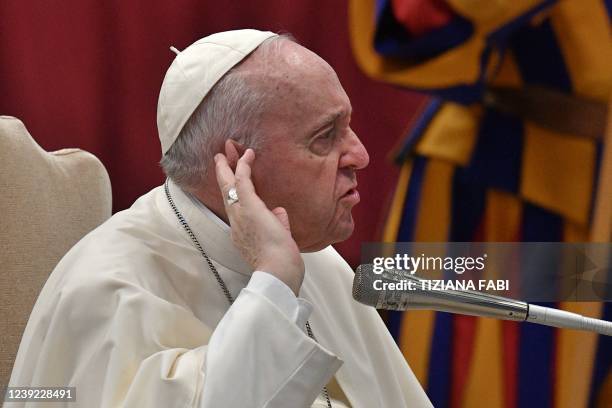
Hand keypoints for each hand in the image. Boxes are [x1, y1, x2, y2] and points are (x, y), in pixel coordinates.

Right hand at [214, 142, 304, 294]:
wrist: (278, 273)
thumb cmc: (280, 263)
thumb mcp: (279, 240)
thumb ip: (277, 224)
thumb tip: (278, 212)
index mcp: (242, 233)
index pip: (235, 207)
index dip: (232, 192)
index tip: (230, 180)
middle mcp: (236, 223)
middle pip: (226, 192)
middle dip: (223, 173)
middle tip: (219, 158)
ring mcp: (240, 214)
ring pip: (229, 185)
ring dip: (229, 165)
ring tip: (227, 150)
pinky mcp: (249, 207)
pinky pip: (243, 181)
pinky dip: (244, 166)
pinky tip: (249, 154)